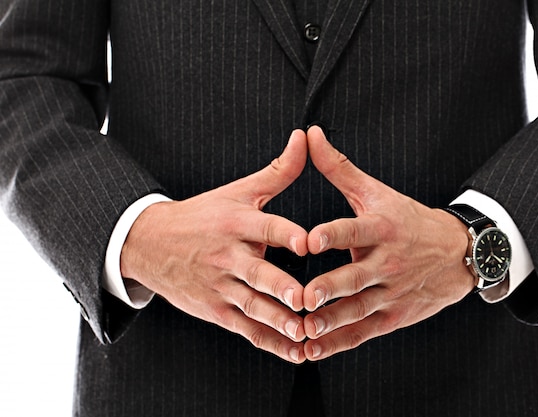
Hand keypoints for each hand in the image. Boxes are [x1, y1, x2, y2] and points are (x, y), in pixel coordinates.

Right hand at [121, 130, 308, 362]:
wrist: (149, 243)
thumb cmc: (204, 214)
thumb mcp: (238, 190)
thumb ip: (279, 170)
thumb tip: (306, 136)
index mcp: (237, 223)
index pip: (264, 226)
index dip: (286, 234)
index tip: (309, 241)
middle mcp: (228, 255)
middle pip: (257, 273)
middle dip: (280, 287)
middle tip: (304, 299)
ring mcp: (220, 286)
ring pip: (252, 306)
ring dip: (278, 322)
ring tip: (304, 334)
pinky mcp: (215, 310)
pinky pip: (245, 328)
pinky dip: (269, 342)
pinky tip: (294, 352)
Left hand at [301, 126, 474, 360]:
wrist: (458, 252)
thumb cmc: (408, 219)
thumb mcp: (377, 191)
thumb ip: (338, 167)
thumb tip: (309, 133)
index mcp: (381, 228)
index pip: (355, 230)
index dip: (334, 234)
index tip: (311, 239)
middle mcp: (387, 262)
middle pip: (356, 277)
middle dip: (330, 288)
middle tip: (305, 297)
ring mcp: (391, 292)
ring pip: (358, 309)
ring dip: (332, 322)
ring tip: (305, 330)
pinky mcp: (394, 316)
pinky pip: (364, 331)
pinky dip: (339, 342)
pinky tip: (313, 350)